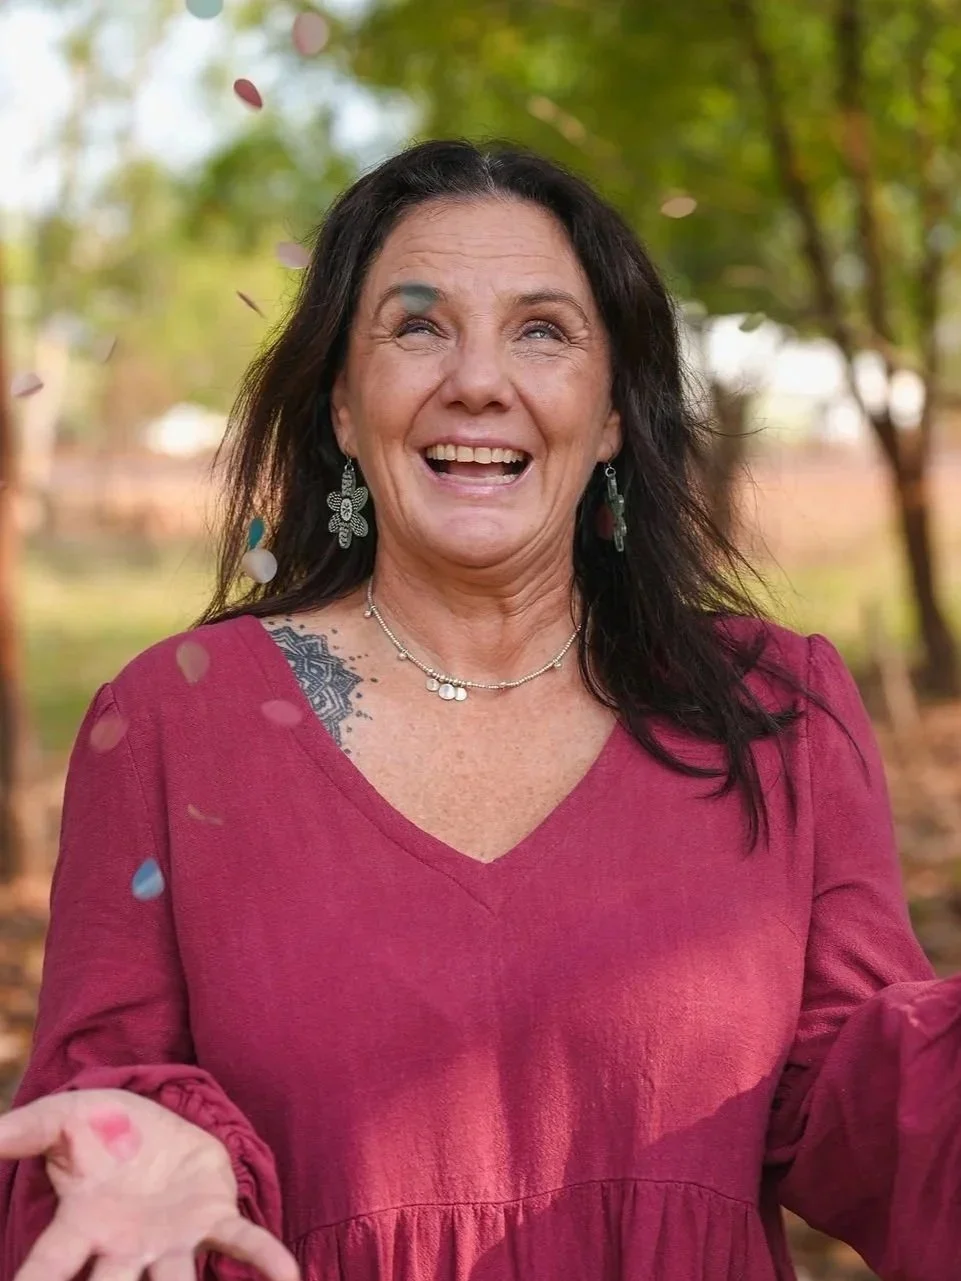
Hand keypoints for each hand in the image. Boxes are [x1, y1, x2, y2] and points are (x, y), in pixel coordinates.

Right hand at [0, 1087, 299, 1280]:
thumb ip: (21, 1131)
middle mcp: (124, 1248)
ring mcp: (171, 1241)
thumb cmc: (101, 1132)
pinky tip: (289, 1277)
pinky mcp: (213, 1219)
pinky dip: (264, 1259)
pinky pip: (241, 1243)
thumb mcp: (61, 1119)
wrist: (155, 1122)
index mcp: (81, 1226)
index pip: (47, 1269)